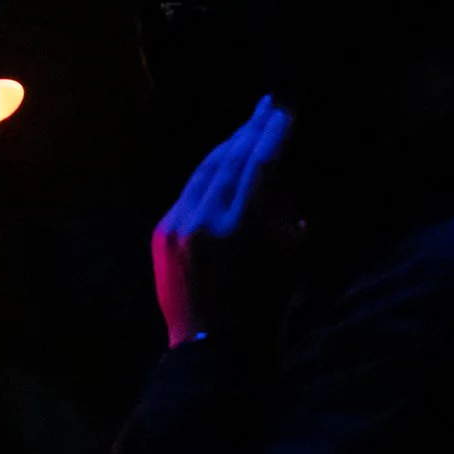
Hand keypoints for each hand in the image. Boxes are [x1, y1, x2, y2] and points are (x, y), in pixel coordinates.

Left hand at [153, 96, 300, 347]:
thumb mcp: (292, 255)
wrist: (214, 350)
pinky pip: (187, 192)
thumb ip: (285, 208)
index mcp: (243, 228)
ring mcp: (177, 226)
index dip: (275, 131)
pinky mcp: (160, 234)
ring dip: (229, 145)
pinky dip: (207, 174)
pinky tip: (221, 159)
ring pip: (205, 171)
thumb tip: (279, 168)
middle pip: (230, 159)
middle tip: (269, 103)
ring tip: (249, 124)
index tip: (287, 107)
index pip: (261, 163)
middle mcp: (204, 221)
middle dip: (251, 129)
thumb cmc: (266, 307)